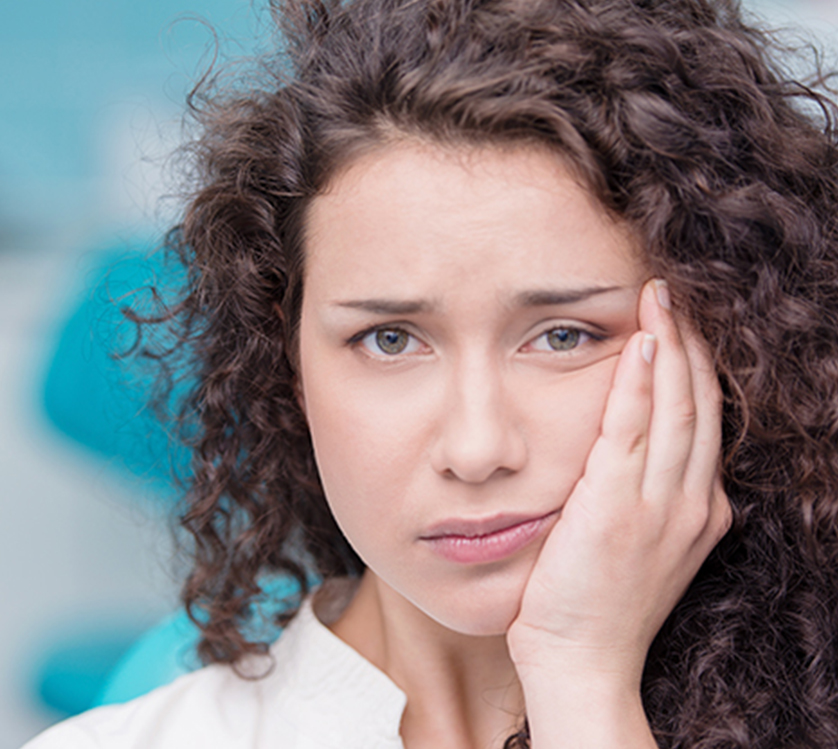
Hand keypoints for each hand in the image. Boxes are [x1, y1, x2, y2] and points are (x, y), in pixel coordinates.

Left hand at [507, 278, 730, 744]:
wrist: (582, 660)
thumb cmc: (598, 601)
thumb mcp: (640, 544)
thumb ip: (644, 495)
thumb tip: (631, 451)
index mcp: (699, 509)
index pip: (705, 420)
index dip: (697, 367)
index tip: (681, 325)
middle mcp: (691, 501)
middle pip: (698, 403)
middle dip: (689, 342)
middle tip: (673, 293)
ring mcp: (660, 505)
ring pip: (674, 407)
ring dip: (669, 346)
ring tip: (659, 298)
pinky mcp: (617, 507)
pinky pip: (632, 429)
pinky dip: (639, 383)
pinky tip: (640, 343)